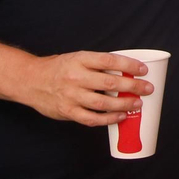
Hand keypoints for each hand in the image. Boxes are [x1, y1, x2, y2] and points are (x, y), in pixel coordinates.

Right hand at [19, 51, 152, 126]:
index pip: (109, 61)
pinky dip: (109, 119)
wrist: (30, 80)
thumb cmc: (58, 69)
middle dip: (132, 86)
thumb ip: (97, 65)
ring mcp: (71, 96)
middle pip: (110, 83)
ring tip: (137, 103)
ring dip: (124, 104)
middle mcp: (76, 77)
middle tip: (147, 88)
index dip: (129, 65)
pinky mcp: (68, 112)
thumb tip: (126, 71)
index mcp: (80, 60)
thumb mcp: (77, 58)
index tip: (143, 70)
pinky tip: (120, 117)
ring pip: (103, 103)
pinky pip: (92, 118)